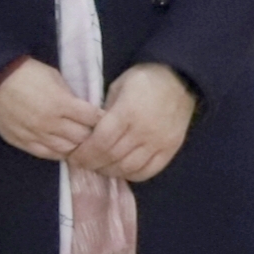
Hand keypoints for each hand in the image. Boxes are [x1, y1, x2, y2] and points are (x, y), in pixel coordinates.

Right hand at [0, 60, 103, 160]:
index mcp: (60, 103)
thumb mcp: (54, 77)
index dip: (101, 118)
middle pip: (83, 138)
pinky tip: (64, 147)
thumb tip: (85, 109)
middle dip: (92, 134)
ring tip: (80, 141)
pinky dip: (59, 152)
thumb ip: (70, 96)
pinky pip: (48, 154)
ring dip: (76, 145)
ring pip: (67, 150)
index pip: (93, 119)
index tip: (104, 117)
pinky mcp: (23, 142)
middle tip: (95, 131)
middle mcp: (50, 123)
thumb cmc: (25, 73)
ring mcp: (36, 135)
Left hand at [71, 63, 195, 183]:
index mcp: (127, 112)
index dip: (85, 153)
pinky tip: (121, 170)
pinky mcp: (171, 149)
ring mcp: (159, 142)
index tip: (74, 156)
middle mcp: (143, 131)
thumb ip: (104, 111)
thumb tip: (90, 133)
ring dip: (110, 171)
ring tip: (100, 167)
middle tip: (83, 163)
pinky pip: (149, 171)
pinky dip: (132, 175)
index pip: (101, 142)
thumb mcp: (117, 87)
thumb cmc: (144, 80)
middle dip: (93, 163)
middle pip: (112, 157)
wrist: (179, 79)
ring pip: (129, 167)